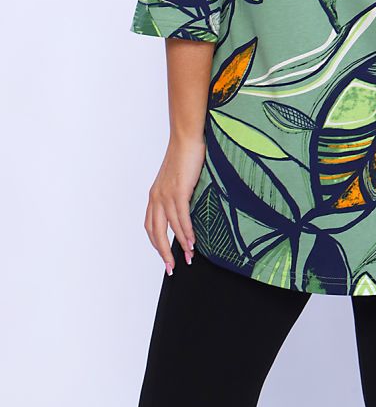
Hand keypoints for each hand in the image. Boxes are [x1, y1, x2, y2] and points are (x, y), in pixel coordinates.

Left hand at [144, 133, 204, 274]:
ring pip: (170, 228)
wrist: (186, 138)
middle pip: (156, 233)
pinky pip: (181, 217)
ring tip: (189, 258)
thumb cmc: (185, 156)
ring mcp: (166, 194)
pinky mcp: (178, 190)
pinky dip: (187, 232)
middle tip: (172, 268)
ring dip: (180, 245)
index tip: (166, 258)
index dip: (157, 244)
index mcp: (154, 195)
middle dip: (163, 253)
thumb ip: (178, 195)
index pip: (151, 226)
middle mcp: (156, 197)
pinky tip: (192, 242)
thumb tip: (186, 210)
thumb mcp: (177, 179)